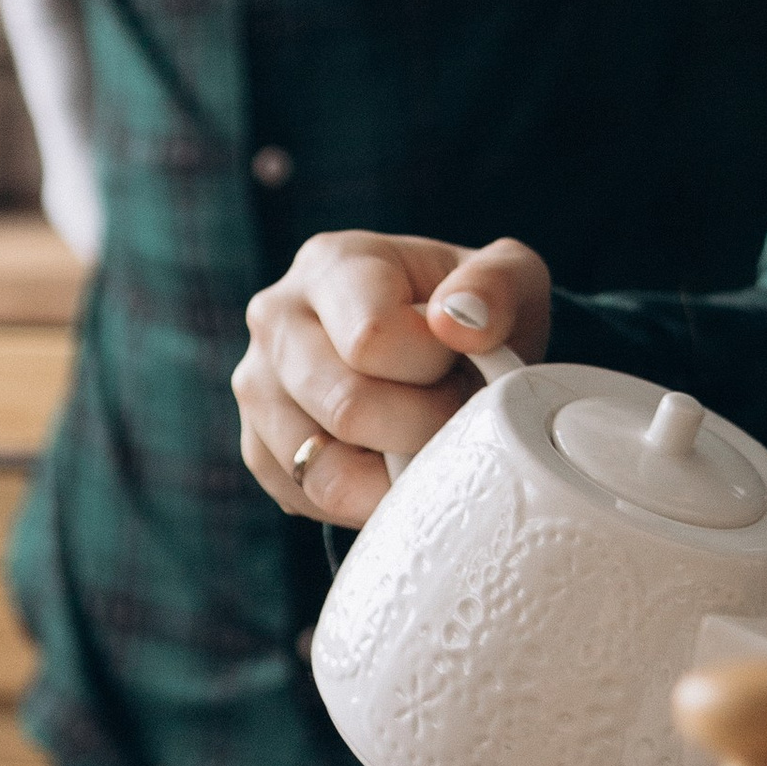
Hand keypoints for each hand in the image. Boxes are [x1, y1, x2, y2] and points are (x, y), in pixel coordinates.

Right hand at [235, 228, 550, 526]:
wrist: (437, 351)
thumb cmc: (470, 313)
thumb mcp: (509, 279)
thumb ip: (498, 286)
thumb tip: (459, 322)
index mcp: (330, 263)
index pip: (371, 339)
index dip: (433, 368)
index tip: (460, 362)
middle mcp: (276, 319)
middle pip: (347, 408)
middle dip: (423, 425)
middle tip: (454, 411)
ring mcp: (257, 388)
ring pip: (326, 470)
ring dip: (397, 470)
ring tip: (426, 436)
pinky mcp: (259, 449)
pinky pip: (315, 502)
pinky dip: (369, 498)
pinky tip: (393, 459)